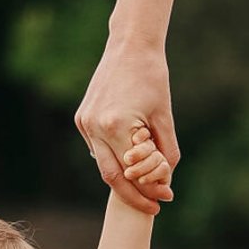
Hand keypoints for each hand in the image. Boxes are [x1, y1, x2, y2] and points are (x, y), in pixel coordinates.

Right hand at [75, 38, 178, 212]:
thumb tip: (165, 181)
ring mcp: (85, 123)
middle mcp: (95, 127)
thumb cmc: (153, 76)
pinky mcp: (82, 118)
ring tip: (145, 182)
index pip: (130, 173)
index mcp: (116, 126)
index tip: (164, 200)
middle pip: (111, 176)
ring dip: (124, 176)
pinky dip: (114, 156)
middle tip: (152, 204)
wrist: (130, 44)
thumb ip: (166, 152)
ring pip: (103, 163)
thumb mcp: (165, 116)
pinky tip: (129, 157)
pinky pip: (98, 147)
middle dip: (132, 194)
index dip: (147, 191)